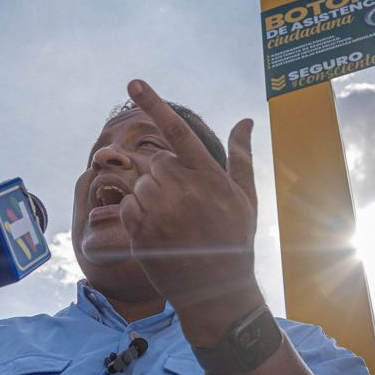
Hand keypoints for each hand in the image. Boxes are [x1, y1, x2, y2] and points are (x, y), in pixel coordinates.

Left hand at [119, 80, 263, 346]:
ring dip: (152, 196)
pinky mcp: (140, 231)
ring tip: (175, 223)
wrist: (217, 292)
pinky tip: (159, 232)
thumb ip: (241, 156)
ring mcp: (160, 212)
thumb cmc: (234, 240)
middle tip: (186, 206)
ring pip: (142, 183)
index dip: (155, 104)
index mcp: (209, 178)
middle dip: (166, 177)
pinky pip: (128, 205)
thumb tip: (246, 120)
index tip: (133, 82)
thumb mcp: (245, 198)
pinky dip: (138, 213)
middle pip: (157, 163)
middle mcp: (184, 191)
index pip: (177, 132)